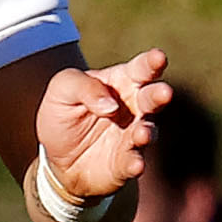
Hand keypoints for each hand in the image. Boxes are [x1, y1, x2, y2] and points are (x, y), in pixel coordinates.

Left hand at [39, 50, 169, 195]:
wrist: (57, 158)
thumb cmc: (64, 114)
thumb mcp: (63, 89)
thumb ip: (85, 87)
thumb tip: (111, 105)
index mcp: (121, 82)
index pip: (140, 69)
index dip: (152, 62)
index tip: (159, 57)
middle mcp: (134, 108)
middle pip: (152, 98)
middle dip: (159, 95)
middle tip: (164, 92)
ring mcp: (133, 137)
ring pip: (147, 131)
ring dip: (147, 132)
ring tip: (142, 133)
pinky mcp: (126, 163)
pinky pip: (133, 162)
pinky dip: (135, 164)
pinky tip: (136, 164)